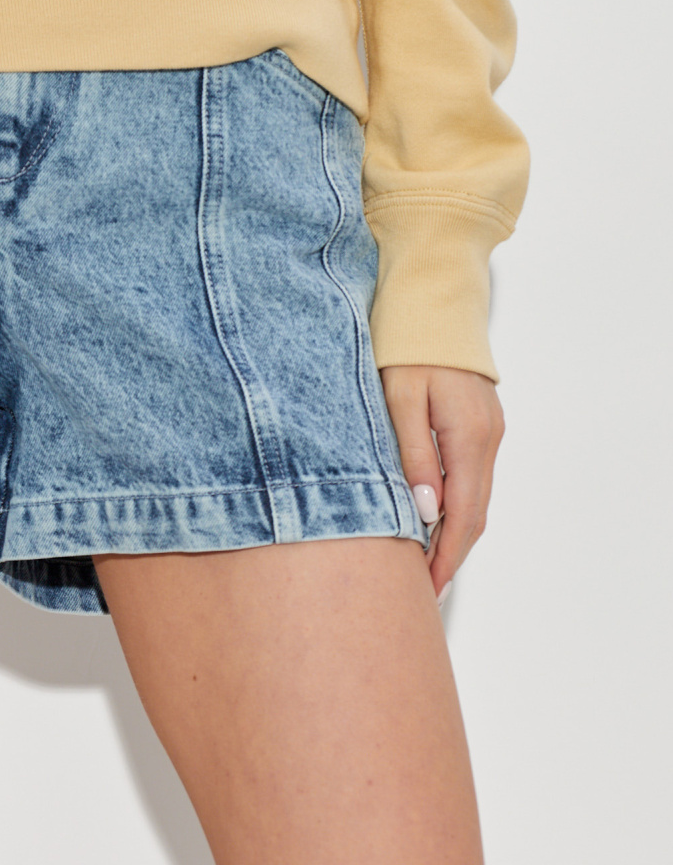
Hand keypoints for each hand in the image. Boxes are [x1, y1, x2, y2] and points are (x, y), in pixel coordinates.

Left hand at [379, 365, 504, 605]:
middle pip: (476, 513)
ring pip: (476, 497)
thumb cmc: (407, 342)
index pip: (464, 515)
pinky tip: (433, 517)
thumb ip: (414, 454)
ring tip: (424, 564)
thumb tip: (429, 512)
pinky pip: (472, 476)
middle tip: (423, 591)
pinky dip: (457, 504)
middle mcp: (488, 438)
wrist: (433, 297)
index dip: (446, 557)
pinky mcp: (481, 423)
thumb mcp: (399, 396)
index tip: (426, 590)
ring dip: (454, 532)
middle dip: (452, 554)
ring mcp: (489, 430)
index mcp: (470, 435)